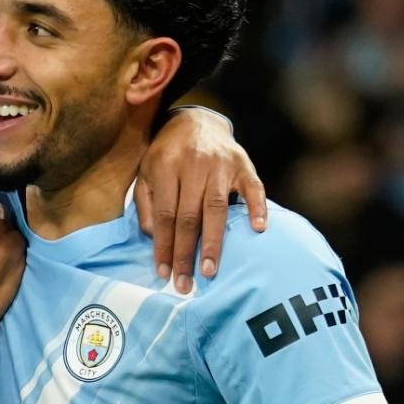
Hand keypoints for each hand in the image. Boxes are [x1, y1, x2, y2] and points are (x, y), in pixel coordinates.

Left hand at [136, 108, 265, 292]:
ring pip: (216, 207)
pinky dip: (257, 207)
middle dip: (186, 253)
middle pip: (189, 216)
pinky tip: (258, 229)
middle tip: (185, 283)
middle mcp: (193, 164)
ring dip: (214, 241)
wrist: (195, 120)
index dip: (164, 246)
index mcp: (165, 166)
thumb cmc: (167, 154)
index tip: (163, 273)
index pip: (165, 215)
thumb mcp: (146, 172)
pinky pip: (253, 187)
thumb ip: (146, 203)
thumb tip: (154, 236)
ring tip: (210, 269)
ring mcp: (220, 164)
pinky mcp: (243, 163)